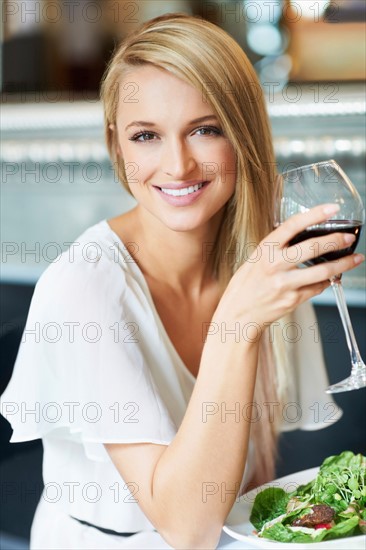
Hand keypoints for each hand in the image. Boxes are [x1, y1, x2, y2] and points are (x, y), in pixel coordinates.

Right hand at [215, 204, 363, 327]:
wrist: (238, 314)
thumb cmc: (246, 285)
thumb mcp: (256, 259)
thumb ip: (276, 248)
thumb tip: (301, 235)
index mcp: (265, 250)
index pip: (293, 226)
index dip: (315, 214)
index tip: (331, 209)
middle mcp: (275, 265)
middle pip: (312, 247)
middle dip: (336, 240)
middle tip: (348, 237)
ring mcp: (285, 284)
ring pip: (323, 271)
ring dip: (343, 264)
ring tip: (355, 258)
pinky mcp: (293, 300)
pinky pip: (317, 288)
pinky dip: (326, 281)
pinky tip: (330, 278)